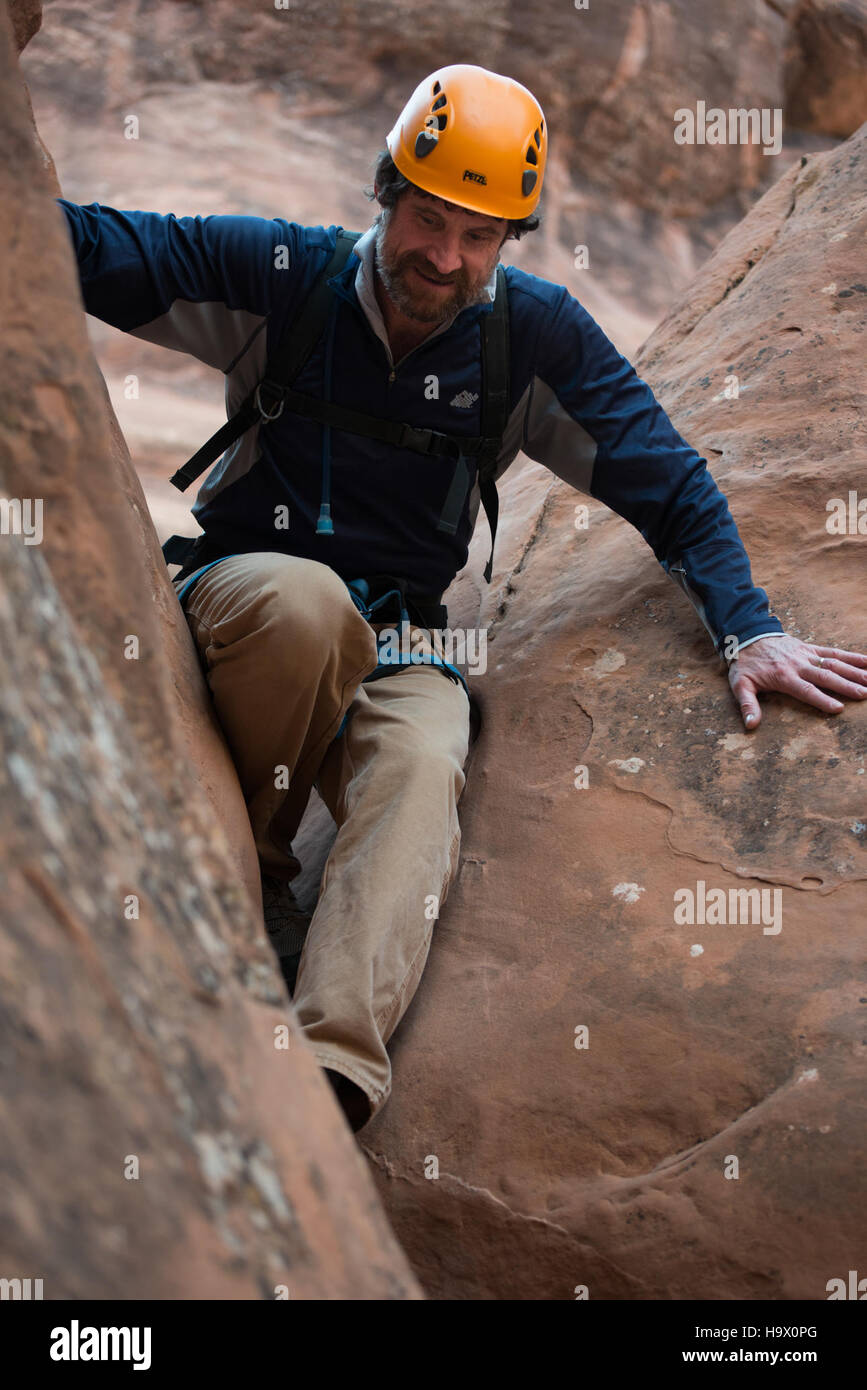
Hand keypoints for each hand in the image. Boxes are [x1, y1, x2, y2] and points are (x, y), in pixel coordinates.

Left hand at [727, 634, 866, 729]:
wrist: (747, 635)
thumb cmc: (745, 664)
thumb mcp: (740, 685)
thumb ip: (747, 705)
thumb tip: (751, 725)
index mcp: (783, 676)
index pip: (806, 690)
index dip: (822, 699)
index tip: (839, 708)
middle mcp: (798, 665)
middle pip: (826, 676)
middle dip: (846, 685)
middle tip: (864, 694)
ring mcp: (806, 655)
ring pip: (834, 662)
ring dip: (853, 671)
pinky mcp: (810, 648)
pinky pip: (833, 651)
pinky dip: (851, 656)